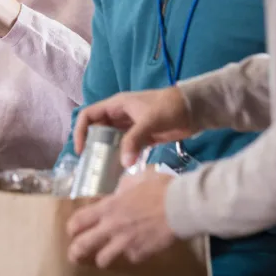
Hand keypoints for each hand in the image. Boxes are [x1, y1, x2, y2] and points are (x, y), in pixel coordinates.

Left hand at [67, 170, 176, 268]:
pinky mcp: (140, 253)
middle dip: (76, 251)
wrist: (180, 205)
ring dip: (102, 257)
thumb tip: (120, 191)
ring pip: (103, 259)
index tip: (72, 230)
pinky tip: (137, 248)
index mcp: (109, 206)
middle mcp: (112, 227)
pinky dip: (132, 254)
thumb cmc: (159, 187)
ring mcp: (125, 243)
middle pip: (83, 245)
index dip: (72, 227)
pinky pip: (131, 257)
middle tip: (74, 254)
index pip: (79, 220)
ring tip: (103, 258)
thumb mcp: (136, 179)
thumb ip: (124, 187)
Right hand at [75, 87, 194, 166]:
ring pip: (110, 139)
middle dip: (91, 144)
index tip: (81, 150)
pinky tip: (121, 169)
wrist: (194, 109)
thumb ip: (134, 140)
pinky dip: (121, 156)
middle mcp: (120, 115)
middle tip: (90, 164)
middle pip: (97, 128)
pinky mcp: (142, 136)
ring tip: (102, 169)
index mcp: (117, 105)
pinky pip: (125, 147)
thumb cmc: (169, 108)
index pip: (89, 115)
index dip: (80, 131)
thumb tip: (123, 163)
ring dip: (105, 152)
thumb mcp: (149, 121)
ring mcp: (131, 126)